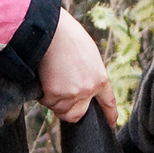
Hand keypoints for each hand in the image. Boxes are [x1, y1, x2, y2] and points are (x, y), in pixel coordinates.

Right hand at [39, 9, 116, 125]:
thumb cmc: (67, 35)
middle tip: (60, 97)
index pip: (107, 102)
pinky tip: (43, 77)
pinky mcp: (54, 94)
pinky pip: (45, 102)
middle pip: (77, 115)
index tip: (111, 123)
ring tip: (51, 78)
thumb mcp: (88, 53)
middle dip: (69, 109)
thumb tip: (79, 83)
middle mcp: (88, 90)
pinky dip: (42, 93)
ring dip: (53, 99)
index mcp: (100, 78)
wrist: (51, 29)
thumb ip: (88, 72)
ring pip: (59, 109)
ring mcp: (71, 94)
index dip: (109, 114)